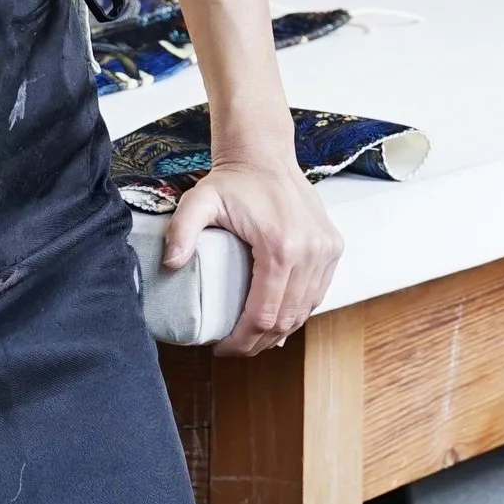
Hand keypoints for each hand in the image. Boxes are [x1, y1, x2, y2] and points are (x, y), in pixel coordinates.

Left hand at [162, 148, 342, 355]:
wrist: (265, 155)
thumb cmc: (234, 180)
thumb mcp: (199, 201)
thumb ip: (181, 231)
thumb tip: (170, 265)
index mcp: (281, 247)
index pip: (263, 315)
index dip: (242, 341)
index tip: (222, 347)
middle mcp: (311, 251)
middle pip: (286, 319)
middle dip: (259, 342)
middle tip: (235, 348)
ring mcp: (326, 250)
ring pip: (305, 311)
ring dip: (280, 331)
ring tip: (253, 338)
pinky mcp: (333, 247)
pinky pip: (318, 293)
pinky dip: (299, 311)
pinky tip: (279, 320)